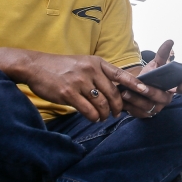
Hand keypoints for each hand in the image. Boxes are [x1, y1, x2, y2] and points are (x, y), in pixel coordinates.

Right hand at [21, 53, 152, 122]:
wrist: (35, 66)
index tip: (145, 91)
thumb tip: (112, 90)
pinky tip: (93, 118)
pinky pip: (88, 110)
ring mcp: (79, 82)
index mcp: (96, 62)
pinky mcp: (68, 93)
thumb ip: (97, 74)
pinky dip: (93, 116)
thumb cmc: (60, 67)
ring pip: (101, 103)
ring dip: (105, 114)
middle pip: (113, 93)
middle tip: (117, 113)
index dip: (134, 84)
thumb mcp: (82, 63)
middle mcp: (90, 71)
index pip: (120, 74)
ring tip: (103, 117)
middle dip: (118, 106)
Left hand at [120, 40, 181, 118]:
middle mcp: (165, 99)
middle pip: (161, 97)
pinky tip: (121, 101)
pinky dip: (129, 107)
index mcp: (172, 88)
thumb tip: (170, 41)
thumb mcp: (155, 65)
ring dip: (136, 100)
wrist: (136, 89)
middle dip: (150, 92)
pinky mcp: (144, 115)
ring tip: (125, 93)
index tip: (181, 84)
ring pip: (147, 106)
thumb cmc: (149, 76)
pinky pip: (137, 113)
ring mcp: (155, 108)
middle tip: (140, 86)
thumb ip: (162, 54)